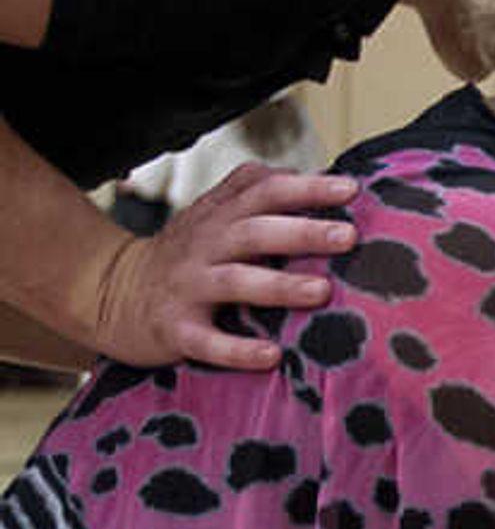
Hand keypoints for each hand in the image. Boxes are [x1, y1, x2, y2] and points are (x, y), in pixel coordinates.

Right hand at [86, 162, 352, 369]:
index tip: (351, 189)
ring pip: (234, 282)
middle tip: (348, 236)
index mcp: (219, 218)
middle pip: (254, 232)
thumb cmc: (185, 256)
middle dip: (301, 232)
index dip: (306, 189)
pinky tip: (271, 355)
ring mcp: (188, 287)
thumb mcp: (211, 216)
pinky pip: (206, 340)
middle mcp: (205, 247)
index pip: (263, 192)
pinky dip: (237, 350)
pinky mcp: (175, 329)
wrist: (110, 294)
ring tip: (321, 291)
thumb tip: (306, 172)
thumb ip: (251, 191)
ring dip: (278, 286)